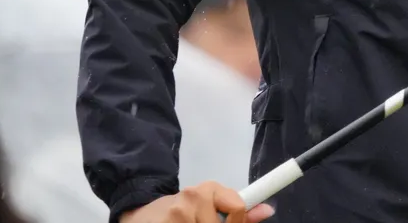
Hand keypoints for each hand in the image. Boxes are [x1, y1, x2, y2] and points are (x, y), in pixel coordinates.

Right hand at [118, 182, 273, 222]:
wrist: (140, 214)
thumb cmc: (180, 214)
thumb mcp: (210, 207)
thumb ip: (238, 212)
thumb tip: (268, 210)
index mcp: (210, 188)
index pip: (238, 208)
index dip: (236, 221)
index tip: (232, 221)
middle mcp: (194, 194)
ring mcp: (178, 211)